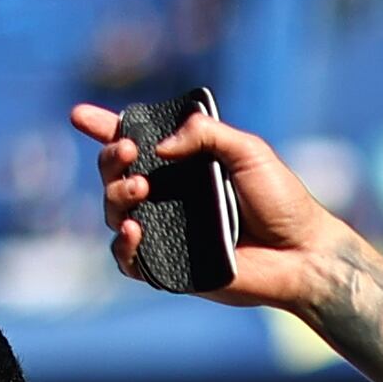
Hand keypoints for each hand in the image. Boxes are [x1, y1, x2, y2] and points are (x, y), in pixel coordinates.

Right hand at [71, 101, 360, 316]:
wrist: (302, 252)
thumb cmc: (281, 200)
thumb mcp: (249, 151)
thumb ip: (207, 134)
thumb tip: (160, 145)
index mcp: (184, 166)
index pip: (135, 144)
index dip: (105, 129)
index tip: (80, 115)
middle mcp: (169, 198)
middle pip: (115, 176)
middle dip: (110, 159)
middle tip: (129, 153)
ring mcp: (166, 232)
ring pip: (115, 213)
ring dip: (116, 195)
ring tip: (140, 188)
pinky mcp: (170, 266)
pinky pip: (129, 260)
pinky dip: (123, 245)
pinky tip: (134, 230)